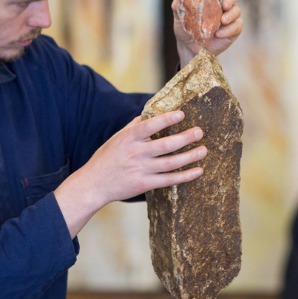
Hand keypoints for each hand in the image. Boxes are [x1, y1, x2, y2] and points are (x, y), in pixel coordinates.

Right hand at [54, 111, 206, 237]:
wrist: (94, 184)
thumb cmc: (106, 158)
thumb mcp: (116, 138)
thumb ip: (134, 127)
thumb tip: (149, 114)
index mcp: (129, 138)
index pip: (150, 125)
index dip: (167, 119)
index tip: (182, 114)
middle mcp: (136, 153)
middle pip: (166, 145)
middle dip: (186, 138)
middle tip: (200, 132)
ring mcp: (141, 170)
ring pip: (171, 163)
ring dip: (190, 156)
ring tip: (203, 150)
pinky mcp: (144, 184)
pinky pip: (169, 180)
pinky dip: (185, 176)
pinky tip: (198, 171)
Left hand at [173, 0, 243, 66]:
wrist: (190, 49)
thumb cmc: (186, 30)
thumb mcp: (179, 18)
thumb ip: (178, 7)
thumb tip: (178, 0)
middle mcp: (221, 4)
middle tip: (224, 5)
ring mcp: (229, 17)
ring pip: (237, 10)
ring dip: (231, 15)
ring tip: (221, 22)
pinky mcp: (233, 30)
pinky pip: (237, 26)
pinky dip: (229, 30)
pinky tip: (218, 34)